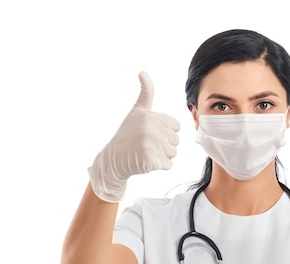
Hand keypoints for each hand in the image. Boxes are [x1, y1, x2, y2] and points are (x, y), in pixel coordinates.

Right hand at [88, 71, 180, 201]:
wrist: (114, 158)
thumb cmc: (128, 134)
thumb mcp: (136, 111)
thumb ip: (146, 93)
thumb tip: (143, 71)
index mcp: (150, 116)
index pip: (176, 126)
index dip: (165, 131)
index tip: (150, 132)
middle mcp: (150, 129)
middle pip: (175, 140)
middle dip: (164, 144)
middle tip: (146, 144)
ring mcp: (150, 146)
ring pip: (173, 153)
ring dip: (162, 155)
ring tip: (146, 152)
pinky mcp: (151, 162)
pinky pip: (168, 165)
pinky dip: (160, 166)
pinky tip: (147, 161)